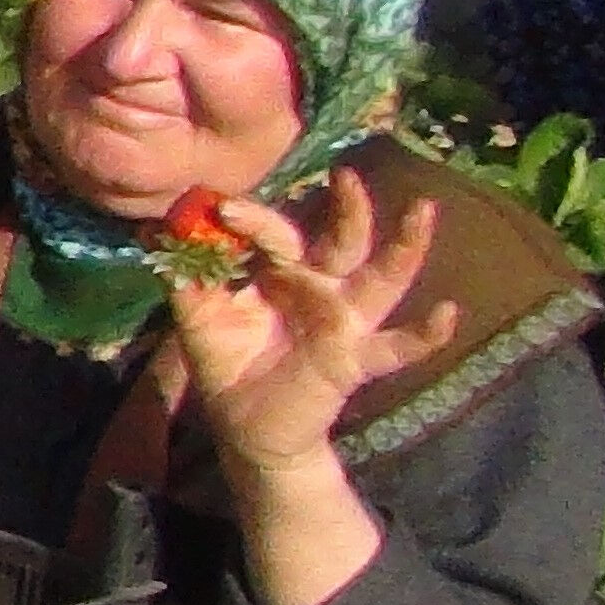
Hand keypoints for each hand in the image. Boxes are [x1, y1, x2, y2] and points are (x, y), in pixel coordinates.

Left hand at [166, 174, 459, 475]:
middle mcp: (323, 288)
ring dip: (405, 248)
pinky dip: (426, 334)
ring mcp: (346, 321)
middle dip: (348, 209)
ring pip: (383, 279)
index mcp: (284, 274)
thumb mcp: (199, 318)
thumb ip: (186, 277)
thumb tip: (154, 232)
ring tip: (423, 211)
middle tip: (346, 176)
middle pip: (343, 241)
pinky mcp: (356, 358)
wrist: (247, 428)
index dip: (255, 220)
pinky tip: (449, 314)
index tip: (223, 207)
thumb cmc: (229, 364)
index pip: (279, 234)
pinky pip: (398, 348)